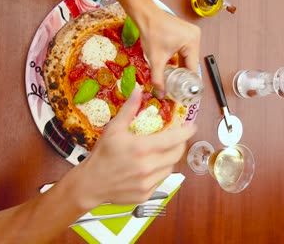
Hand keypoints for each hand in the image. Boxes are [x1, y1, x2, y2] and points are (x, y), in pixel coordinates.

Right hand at [66, 89, 196, 208]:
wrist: (90, 184)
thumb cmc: (102, 155)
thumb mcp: (114, 129)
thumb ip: (129, 109)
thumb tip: (138, 90)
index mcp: (141, 148)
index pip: (175, 138)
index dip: (187, 132)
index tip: (192, 126)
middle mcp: (147, 166)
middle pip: (177, 153)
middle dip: (180, 144)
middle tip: (176, 138)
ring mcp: (148, 182)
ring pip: (170, 167)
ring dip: (169, 158)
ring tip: (159, 152)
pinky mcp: (146, 194)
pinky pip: (161, 179)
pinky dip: (159, 172)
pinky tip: (149, 167)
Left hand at [138, 9, 200, 89]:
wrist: (145, 15)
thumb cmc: (151, 32)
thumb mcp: (155, 59)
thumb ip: (158, 79)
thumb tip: (161, 94)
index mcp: (192, 43)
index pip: (193, 68)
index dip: (188, 82)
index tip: (185, 93)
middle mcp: (196, 37)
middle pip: (192, 63)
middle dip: (184, 75)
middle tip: (178, 88)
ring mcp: (193, 34)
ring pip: (189, 58)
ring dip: (182, 67)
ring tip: (176, 80)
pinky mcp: (187, 33)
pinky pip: (187, 51)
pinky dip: (181, 59)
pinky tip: (175, 67)